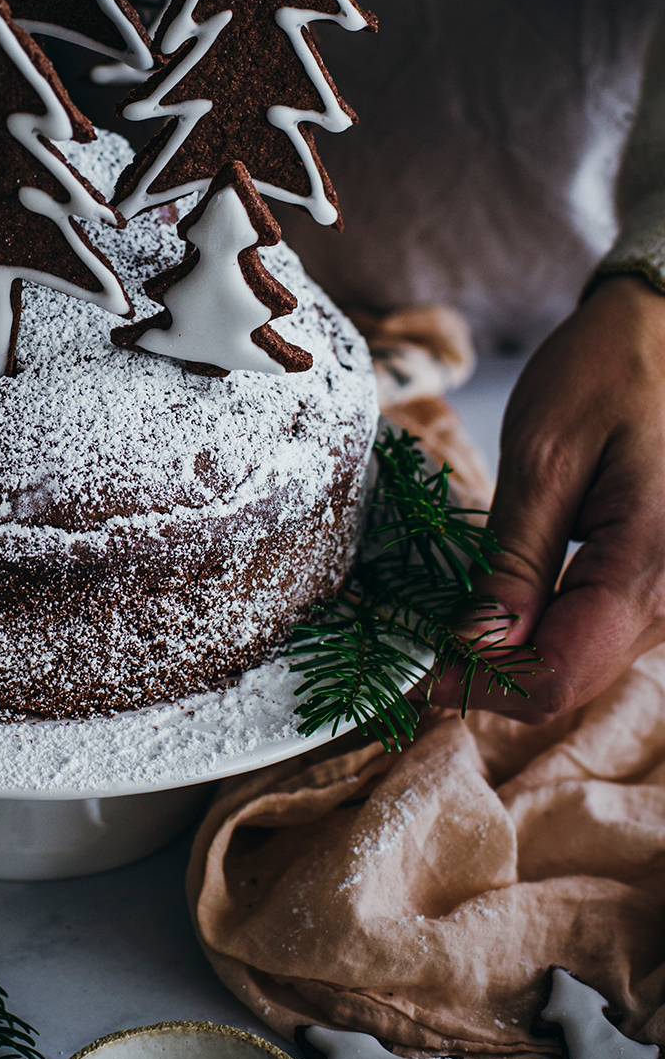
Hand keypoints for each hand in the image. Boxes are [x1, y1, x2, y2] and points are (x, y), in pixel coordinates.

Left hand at [429, 273, 664, 721]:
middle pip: (572, 679)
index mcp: (648, 568)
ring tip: (461, 620)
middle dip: (496, 674)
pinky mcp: (663, 581)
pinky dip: (550, 627)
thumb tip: (474, 651)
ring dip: (521, 654)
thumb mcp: (543, 457)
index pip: (557, 678)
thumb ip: (514, 564)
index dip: (480, 688)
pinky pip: (603, 629)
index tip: (419, 671)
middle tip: (424, 648)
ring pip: (587, 660)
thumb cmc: (608, 370)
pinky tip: (511, 600)